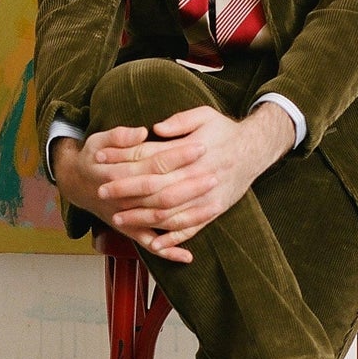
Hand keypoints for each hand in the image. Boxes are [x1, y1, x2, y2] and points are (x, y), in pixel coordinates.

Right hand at [52, 123, 210, 262]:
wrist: (75, 183)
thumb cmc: (93, 157)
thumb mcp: (99, 139)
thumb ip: (119, 136)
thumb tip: (141, 132)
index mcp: (118, 173)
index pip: (154, 163)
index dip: (178, 155)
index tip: (201, 146)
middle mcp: (123, 198)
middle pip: (162, 193)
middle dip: (191, 185)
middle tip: (216, 174)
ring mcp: (126, 217)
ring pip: (160, 220)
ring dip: (188, 215)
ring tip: (215, 206)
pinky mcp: (128, 229)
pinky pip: (149, 244)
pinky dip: (168, 251)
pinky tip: (187, 257)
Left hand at [54, 103, 293, 262]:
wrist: (256, 149)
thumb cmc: (225, 131)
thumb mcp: (204, 115)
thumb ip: (179, 122)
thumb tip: (153, 129)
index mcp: (191, 152)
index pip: (149, 158)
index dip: (124, 161)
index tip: (101, 161)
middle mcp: (197, 176)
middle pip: (154, 188)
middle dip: (125, 192)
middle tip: (101, 193)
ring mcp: (206, 196)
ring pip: (168, 212)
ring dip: (141, 217)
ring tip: (118, 218)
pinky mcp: (214, 210)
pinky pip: (190, 228)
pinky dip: (172, 238)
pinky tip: (154, 242)